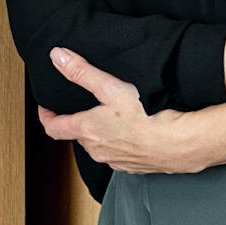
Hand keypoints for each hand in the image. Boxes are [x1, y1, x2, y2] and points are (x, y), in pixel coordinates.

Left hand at [38, 47, 194, 171]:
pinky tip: (134, 134)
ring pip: (100, 146)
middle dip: (80, 123)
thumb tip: (58, 57)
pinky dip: (121, 145)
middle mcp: (97, 150)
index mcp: (86, 131)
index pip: (54, 128)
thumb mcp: (110, 87)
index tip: (46, 109)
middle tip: (86, 108)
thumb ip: (82, 72)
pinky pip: (120, 156)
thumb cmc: (146, 116)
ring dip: (102, 135)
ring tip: (113, 119)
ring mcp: (115, 161)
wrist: (179, 143)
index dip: (47, 117)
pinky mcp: (133, 167)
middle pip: (79, 136)